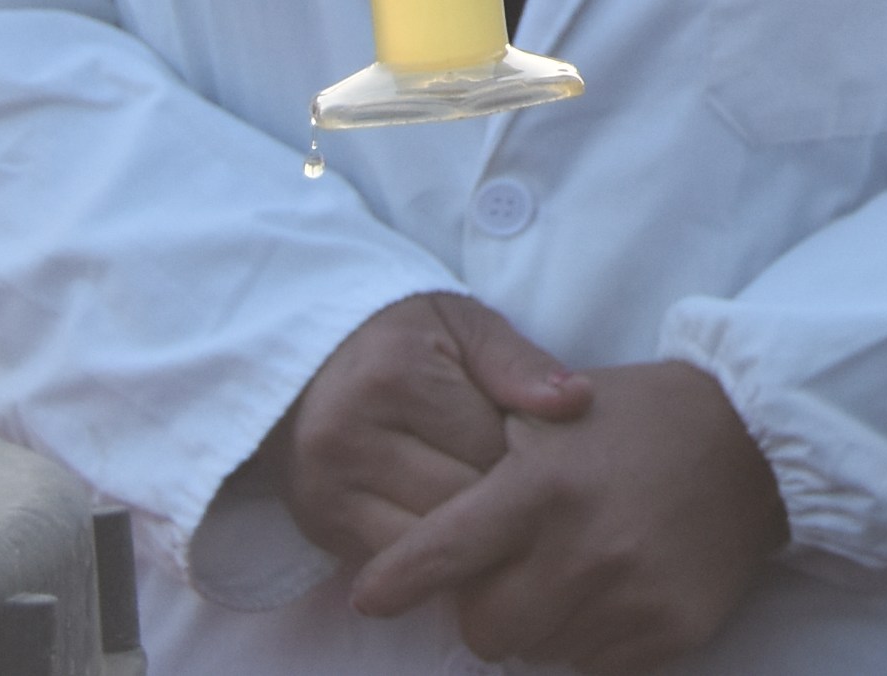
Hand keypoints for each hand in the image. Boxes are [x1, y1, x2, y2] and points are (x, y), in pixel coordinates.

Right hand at [264, 293, 591, 566]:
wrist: (309, 358)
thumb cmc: (404, 336)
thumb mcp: (465, 326)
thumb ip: (520, 364)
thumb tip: (578, 402)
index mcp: (395, 377)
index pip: (487, 446)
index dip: (527, 455)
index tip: (542, 449)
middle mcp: (349, 437)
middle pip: (457, 502)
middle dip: (500, 500)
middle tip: (526, 486)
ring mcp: (326, 487)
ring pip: (426, 544)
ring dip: (467, 535)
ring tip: (490, 507)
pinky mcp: (317, 525)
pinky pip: (394, 561)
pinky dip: (430, 553)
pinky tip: (451, 527)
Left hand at [347, 361, 788, 675]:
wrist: (760, 441)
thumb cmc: (645, 419)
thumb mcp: (559, 414)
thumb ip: (490, 464)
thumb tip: (420, 535)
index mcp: (544, 487)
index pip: (436, 556)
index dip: (394, 581)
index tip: (372, 595)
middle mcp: (583, 549)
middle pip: (482, 628)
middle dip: (487, 603)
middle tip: (517, 568)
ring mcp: (630, 597)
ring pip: (537, 652)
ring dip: (543, 621)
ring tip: (580, 568)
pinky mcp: (670, 632)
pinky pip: (594, 664)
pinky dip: (593, 635)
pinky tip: (617, 587)